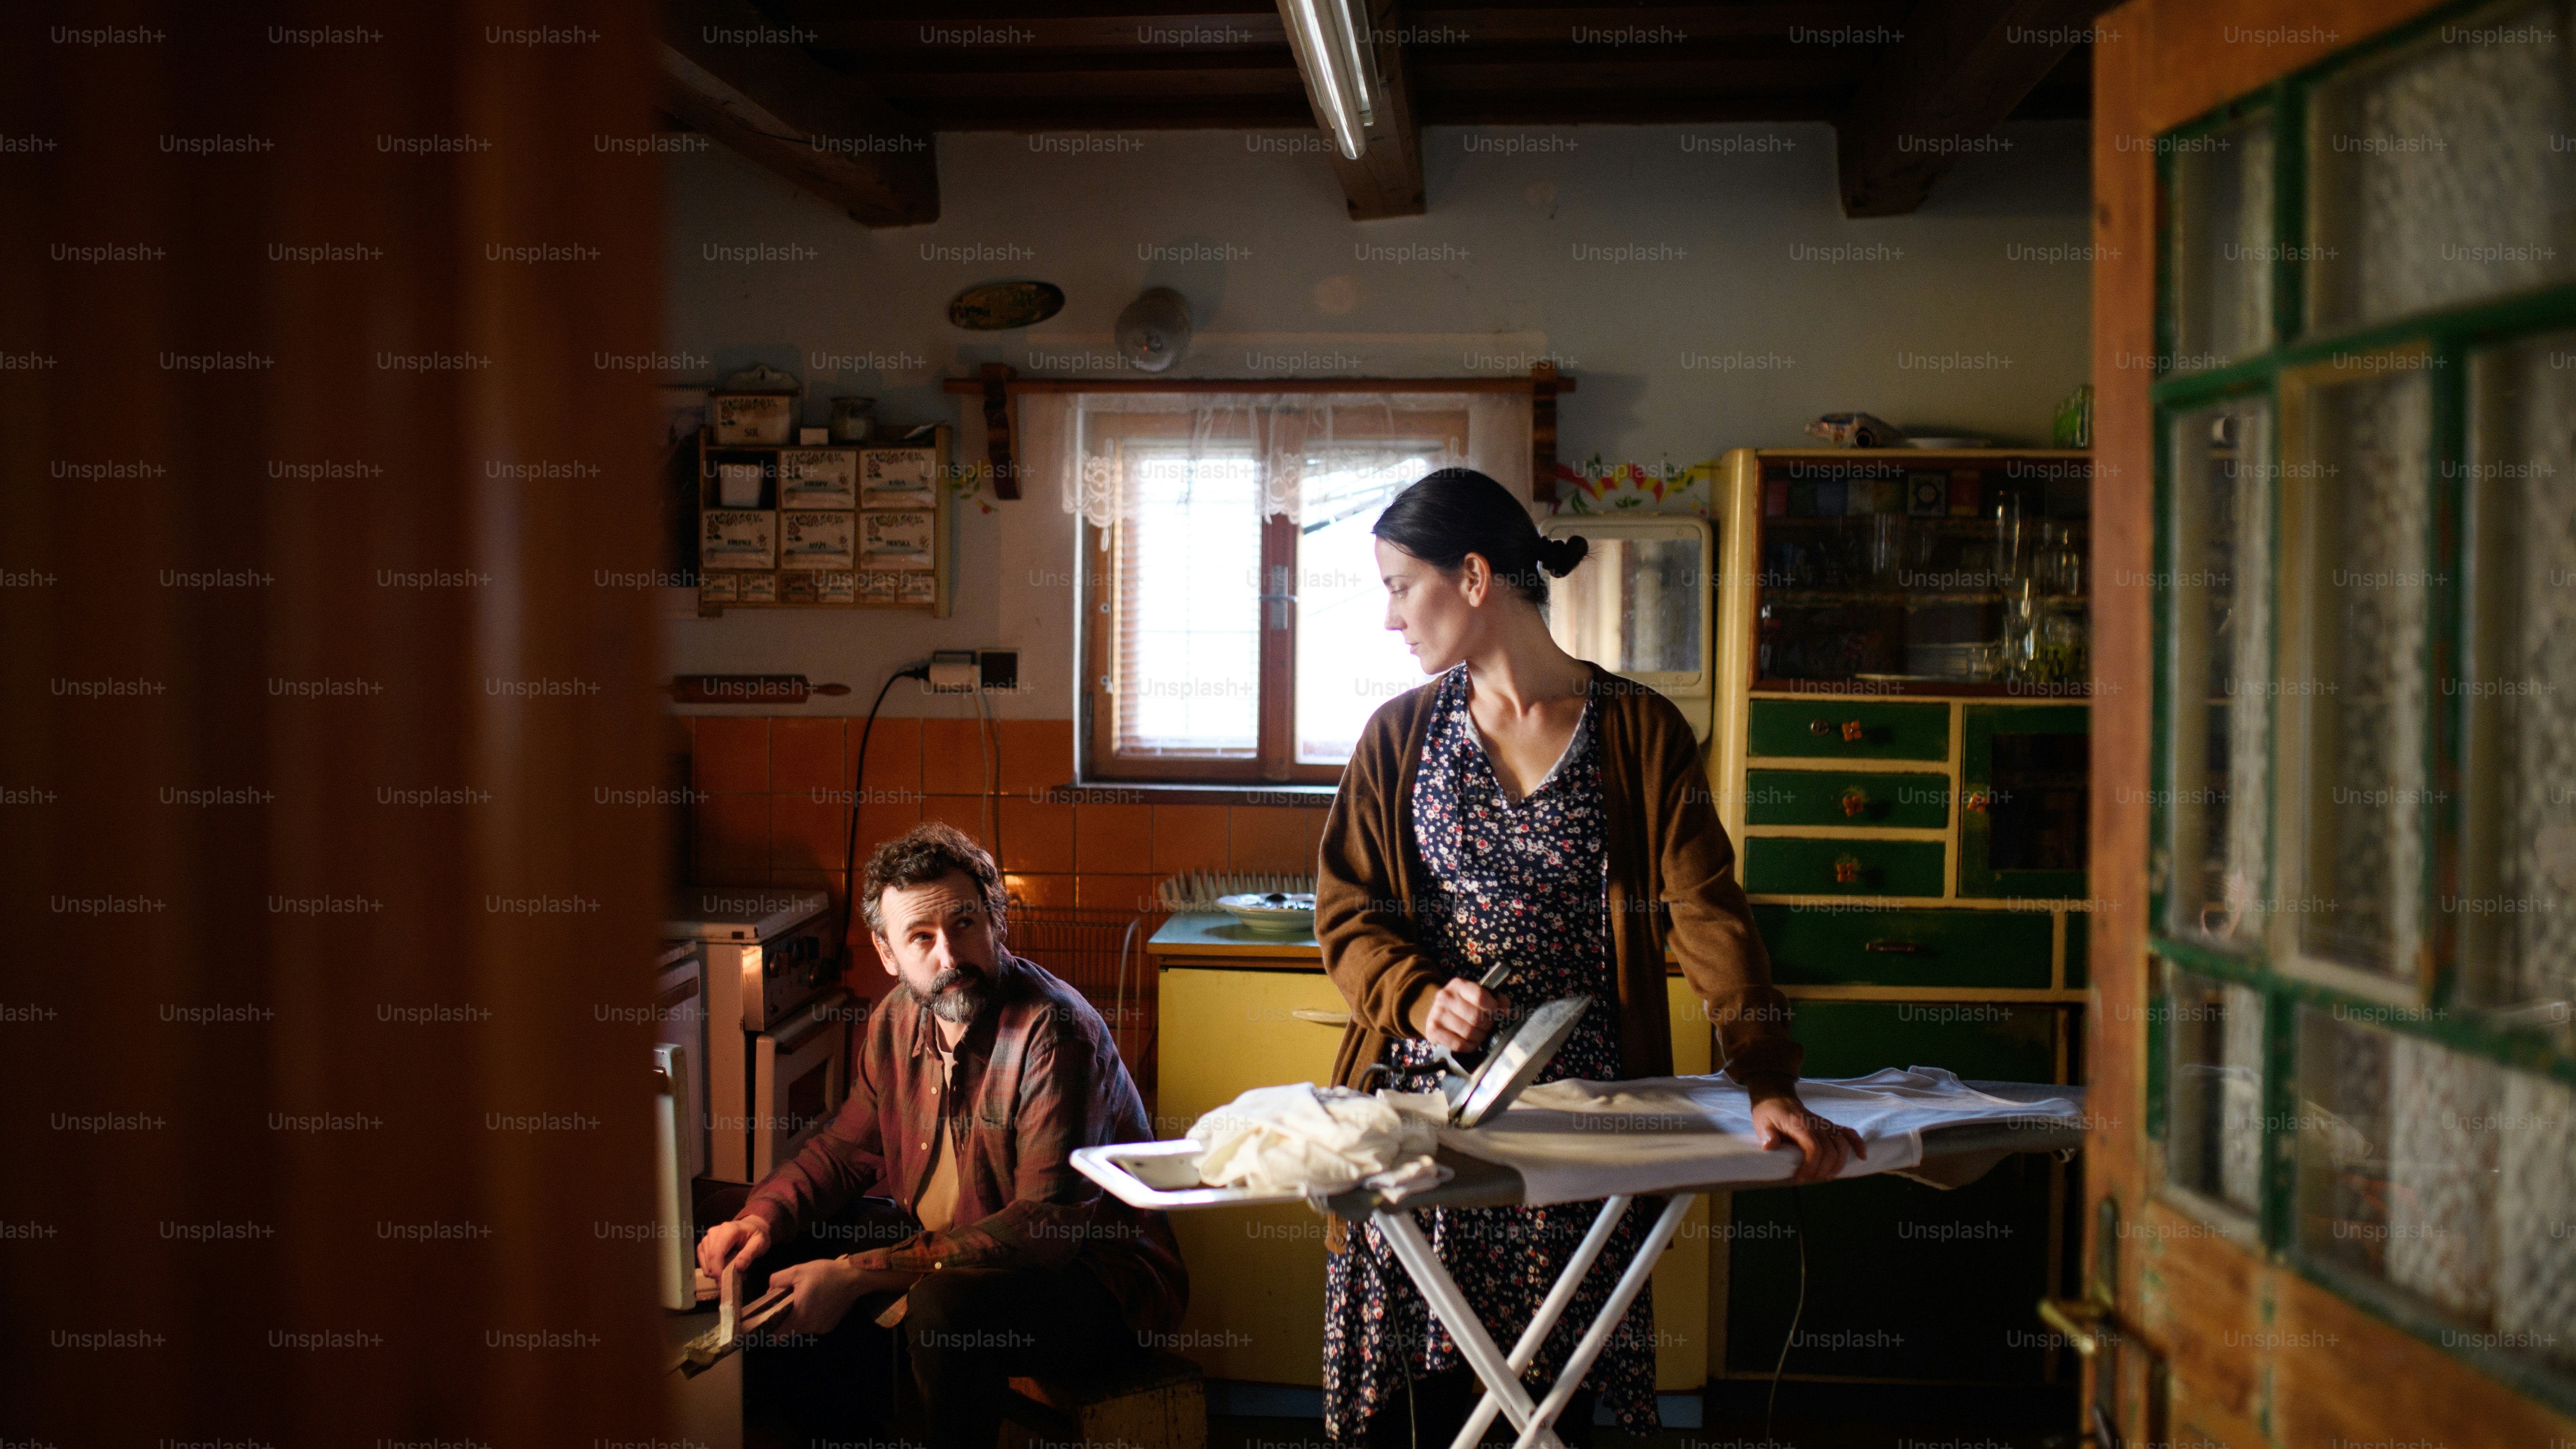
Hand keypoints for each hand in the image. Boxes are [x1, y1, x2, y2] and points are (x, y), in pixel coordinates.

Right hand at [697, 1216, 769, 1280]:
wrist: (752, 1227)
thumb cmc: (756, 1235)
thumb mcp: (759, 1244)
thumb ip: (749, 1254)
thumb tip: (738, 1267)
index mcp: (728, 1230)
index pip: (716, 1253)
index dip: (716, 1270)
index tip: (721, 1283)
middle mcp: (714, 1231)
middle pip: (709, 1258)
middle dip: (716, 1273)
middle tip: (728, 1281)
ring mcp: (708, 1236)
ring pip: (704, 1260)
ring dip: (713, 1270)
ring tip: (728, 1272)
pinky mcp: (705, 1242)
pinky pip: (702, 1258)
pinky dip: (709, 1267)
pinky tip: (720, 1269)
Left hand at [770, 1258, 914, 1336]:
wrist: (855, 1277)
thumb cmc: (825, 1274)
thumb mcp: (797, 1271)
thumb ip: (777, 1280)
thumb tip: (769, 1290)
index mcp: (799, 1317)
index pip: (776, 1336)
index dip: (768, 1330)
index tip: (767, 1319)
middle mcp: (810, 1328)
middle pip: (789, 1331)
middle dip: (784, 1319)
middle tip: (786, 1302)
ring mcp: (821, 1329)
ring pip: (802, 1328)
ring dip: (799, 1317)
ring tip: (803, 1299)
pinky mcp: (830, 1326)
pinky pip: (814, 1325)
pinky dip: (811, 1316)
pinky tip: (817, 1301)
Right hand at [1419, 978, 1507, 1053]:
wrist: (1437, 1012)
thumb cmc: (1463, 1004)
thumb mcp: (1477, 995)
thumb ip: (1496, 1000)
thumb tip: (1508, 1011)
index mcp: (1458, 985)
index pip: (1480, 996)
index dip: (1493, 1008)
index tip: (1495, 1013)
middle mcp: (1445, 997)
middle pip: (1475, 1017)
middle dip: (1487, 1025)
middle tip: (1487, 1027)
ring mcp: (1437, 1014)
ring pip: (1468, 1032)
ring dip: (1479, 1037)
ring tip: (1480, 1035)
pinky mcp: (1433, 1031)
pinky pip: (1458, 1044)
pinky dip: (1469, 1046)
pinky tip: (1471, 1042)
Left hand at [1750, 1095, 1864, 1183]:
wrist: (1776, 1098)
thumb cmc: (1768, 1113)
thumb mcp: (1761, 1123)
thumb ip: (1766, 1135)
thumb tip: (1770, 1145)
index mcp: (1800, 1125)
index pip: (1814, 1149)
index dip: (1810, 1167)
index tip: (1799, 1178)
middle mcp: (1817, 1124)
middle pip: (1830, 1151)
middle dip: (1822, 1170)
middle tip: (1810, 1179)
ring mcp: (1825, 1124)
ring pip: (1842, 1145)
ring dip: (1838, 1164)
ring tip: (1826, 1176)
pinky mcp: (1830, 1125)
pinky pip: (1849, 1133)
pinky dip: (1858, 1144)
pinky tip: (1861, 1156)